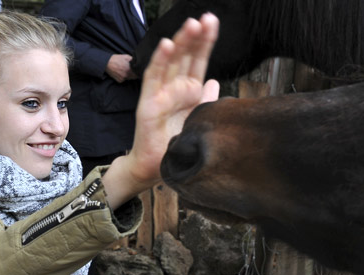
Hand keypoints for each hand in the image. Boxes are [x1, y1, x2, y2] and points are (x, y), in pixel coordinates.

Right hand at [102, 13, 219, 208]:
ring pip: (170, 61)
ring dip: (180, 42)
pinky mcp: (148, 104)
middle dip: (196, 36)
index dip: (205, 41)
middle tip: (207, 18)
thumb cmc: (174, 144)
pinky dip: (159, 60)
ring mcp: (159, 93)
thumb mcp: (197, 118)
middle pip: (185, 55)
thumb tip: (216, 81)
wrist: (156, 167)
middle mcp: (173, 87)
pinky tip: (166, 45)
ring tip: (191, 24)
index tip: (214, 22)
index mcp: (187, 89)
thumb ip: (206, 99)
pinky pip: (153, 78)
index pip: (197, 59)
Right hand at [106, 54, 136, 82]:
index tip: (137, 70)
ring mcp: (123, 78)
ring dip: (129, 76)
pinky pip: (124, 80)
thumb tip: (138, 62)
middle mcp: (127, 75)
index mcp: (129, 69)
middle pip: (134, 77)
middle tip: (131, 70)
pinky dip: (124, 77)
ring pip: (129, 78)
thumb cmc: (117, 59)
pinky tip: (121, 73)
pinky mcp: (120, 81)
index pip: (137, 74)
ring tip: (125, 70)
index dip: (138, 72)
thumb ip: (133, 60)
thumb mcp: (126, 56)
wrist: (107, 63)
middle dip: (134, 74)